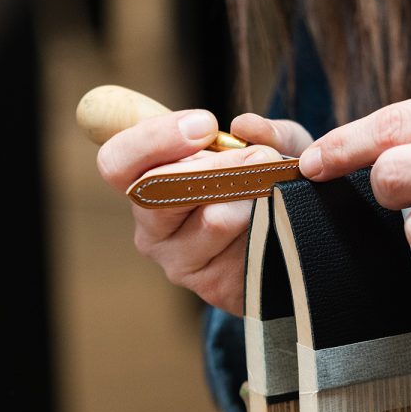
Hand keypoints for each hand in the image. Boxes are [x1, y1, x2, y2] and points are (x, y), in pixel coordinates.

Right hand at [98, 108, 312, 313]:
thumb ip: (264, 132)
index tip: (205, 124)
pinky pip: (242, 250)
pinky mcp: (212, 286)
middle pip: (163, 192)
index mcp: (146, 182)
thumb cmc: (268, 181)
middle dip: (219, 166)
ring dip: (251, 196)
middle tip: (261, 155)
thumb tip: (246, 126)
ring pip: (212, 220)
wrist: (293, 240)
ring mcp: (178, 260)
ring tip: (276, 184)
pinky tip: (277, 220)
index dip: (155, 139)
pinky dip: (267, 227)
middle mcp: (151, 225)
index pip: (117, 162)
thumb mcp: (273, 145)